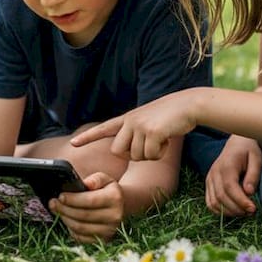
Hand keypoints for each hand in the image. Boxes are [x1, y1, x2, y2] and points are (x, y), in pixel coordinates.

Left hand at [49, 172, 123, 242]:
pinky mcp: (103, 240)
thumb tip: (86, 184)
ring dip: (65, 219)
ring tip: (57, 210)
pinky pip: (81, 238)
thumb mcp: (104, 179)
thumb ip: (95, 179)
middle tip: (53, 203)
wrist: (120, 206)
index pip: (91, 200)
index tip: (60, 196)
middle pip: (83, 215)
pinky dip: (70, 229)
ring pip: (80, 228)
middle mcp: (115, 216)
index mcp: (115, 198)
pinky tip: (66, 220)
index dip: (73, 199)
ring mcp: (109, 230)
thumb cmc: (107, 190)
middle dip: (64, 209)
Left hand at [70, 90, 197, 160]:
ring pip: (136, 156)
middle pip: (119, 151)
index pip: (104, 128)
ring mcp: (140, 126)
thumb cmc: (170, 116)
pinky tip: (167, 140)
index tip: (73, 144)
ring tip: (161, 139)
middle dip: (133, 155)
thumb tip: (128, 153)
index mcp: (127, 119)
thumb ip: (135, 133)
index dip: (88, 137)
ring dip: (150, 154)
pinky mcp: (152, 132)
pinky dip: (160, 153)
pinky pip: (151, 155)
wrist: (188, 105)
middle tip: (149, 146)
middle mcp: (130, 121)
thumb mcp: (148, 121)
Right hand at [205, 136, 261, 216]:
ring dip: (228, 212)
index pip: (230, 187)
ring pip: (214, 202)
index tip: (253, 209)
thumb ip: (253, 175)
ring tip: (243, 213)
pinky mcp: (208, 183)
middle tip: (250, 212)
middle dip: (236, 209)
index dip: (240, 201)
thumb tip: (249, 192)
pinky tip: (232, 212)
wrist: (237, 144)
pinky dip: (219, 210)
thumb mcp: (256, 159)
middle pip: (221, 197)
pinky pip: (209, 202)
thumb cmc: (249, 151)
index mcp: (226, 165)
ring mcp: (209, 178)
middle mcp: (215, 172)